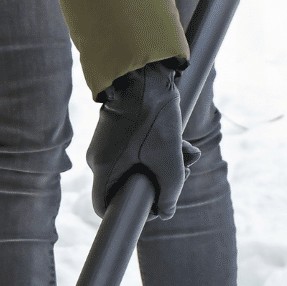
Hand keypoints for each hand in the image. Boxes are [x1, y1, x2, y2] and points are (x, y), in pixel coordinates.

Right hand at [86, 60, 200, 219]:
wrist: (144, 73)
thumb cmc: (154, 117)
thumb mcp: (170, 162)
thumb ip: (171, 194)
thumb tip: (167, 212)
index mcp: (103, 170)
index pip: (104, 208)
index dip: (129, 213)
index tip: (153, 205)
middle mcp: (97, 160)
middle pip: (126, 187)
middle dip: (157, 183)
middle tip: (183, 174)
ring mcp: (105, 145)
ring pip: (135, 167)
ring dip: (164, 165)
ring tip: (189, 154)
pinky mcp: (115, 132)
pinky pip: (134, 152)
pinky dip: (158, 151)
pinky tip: (182, 143)